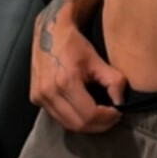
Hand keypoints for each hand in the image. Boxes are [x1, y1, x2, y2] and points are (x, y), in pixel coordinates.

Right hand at [30, 13, 127, 132]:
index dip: (107, 118)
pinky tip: (84, 110)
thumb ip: (113, 81)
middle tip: (112, 117)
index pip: (89, 115)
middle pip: (78, 124)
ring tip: (100, 116)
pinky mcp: (35, 98)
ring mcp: (39, 96)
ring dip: (86, 125)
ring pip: (67, 124)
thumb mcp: (97, 60)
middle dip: (99, 125)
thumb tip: (121, 102)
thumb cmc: (74, 44)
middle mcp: (49, 92)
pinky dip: (73, 118)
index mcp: (65, 81)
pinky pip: (57, 117)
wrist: (49, 33)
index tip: (118, 112)